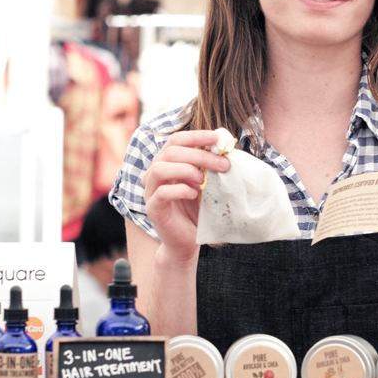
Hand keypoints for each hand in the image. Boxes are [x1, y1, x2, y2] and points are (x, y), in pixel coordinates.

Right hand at [142, 130, 231, 251]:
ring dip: (186, 170)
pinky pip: (162, 193)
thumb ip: (210, 167)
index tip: (217, 137)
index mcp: (167, 163)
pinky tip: (194, 194)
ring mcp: (151, 191)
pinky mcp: (152, 208)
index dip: (196, 135)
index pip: (176, 140)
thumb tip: (227, 147)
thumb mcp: (206, 184)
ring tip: (203, 180)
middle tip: (223, 164)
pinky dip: (181, 190)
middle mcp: (155, 173)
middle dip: (200, 155)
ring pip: (160, 169)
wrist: (187, 241)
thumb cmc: (197, 210)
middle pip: (171, 152)